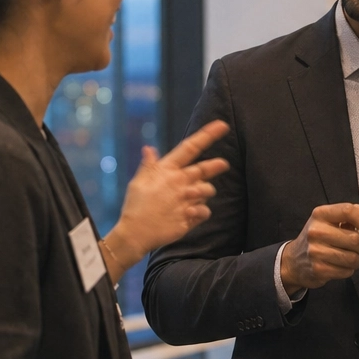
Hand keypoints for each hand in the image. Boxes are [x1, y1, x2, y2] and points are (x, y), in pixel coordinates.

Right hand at [105, 121, 230, 277]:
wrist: (135, 233)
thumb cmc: (135, 206)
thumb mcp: (138, 182)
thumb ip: (148, 165)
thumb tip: (148, 148)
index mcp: (167, 170)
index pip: (190, 147)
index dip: (208, 135)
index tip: (222, 126)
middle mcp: (180, 183)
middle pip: (205, 169)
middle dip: (216, 165)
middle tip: (224, 164)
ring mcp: (187, 200)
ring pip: (208, 191)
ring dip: (205, 192)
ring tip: (195, 196)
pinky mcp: (190, 217)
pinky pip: (206, 211)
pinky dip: (202, 211)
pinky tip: (192, 213)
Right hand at [280, 203, 358, 295]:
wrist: (293, 261)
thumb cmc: (316, 238)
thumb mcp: (327, 220)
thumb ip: (347, 213)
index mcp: (320, 214)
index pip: (348, 211)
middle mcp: (316, 231)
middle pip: (355, 239)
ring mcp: (316, 251)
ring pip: (353, 258)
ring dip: (357, 260)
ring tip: (352, 257)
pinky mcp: (318, 269)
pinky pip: (346, 271)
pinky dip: (348, 270)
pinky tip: (342, 266)